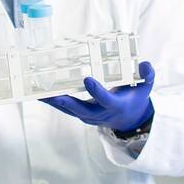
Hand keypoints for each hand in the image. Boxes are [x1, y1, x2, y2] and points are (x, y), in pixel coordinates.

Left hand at [41, 60, 155, 133]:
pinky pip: (65, 108)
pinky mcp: (80, 114)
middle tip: (51, 93)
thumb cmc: (135, 99)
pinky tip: (39, 94)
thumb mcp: (145, 88)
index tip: (87, 79)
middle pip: (80, 109)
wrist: (128, 119)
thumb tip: (145, 64)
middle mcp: (99, 113)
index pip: (105, 99)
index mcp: (115, 105)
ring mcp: (88, 116)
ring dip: (53, 102)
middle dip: (65, 102)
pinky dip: (53, 102)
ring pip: (68, 110)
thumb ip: (147, 76)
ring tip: (36, 93)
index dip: (96, 91)